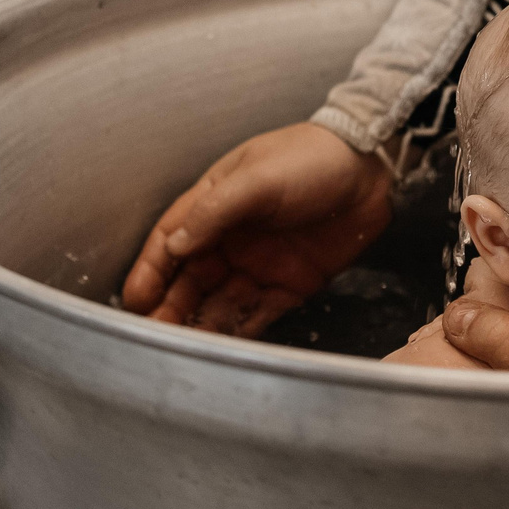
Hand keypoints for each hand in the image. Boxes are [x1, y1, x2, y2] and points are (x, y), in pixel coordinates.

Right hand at [119, 121, 390, 335]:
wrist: (373, 170)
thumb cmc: (310, 159)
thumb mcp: (257, 178)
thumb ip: (214, 211)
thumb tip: (174, 245)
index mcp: (216, 203)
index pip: (172, 239)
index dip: (151, 269)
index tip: (135, 299)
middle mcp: (232, 237)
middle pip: (191, 278)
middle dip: (171, 306)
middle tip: (154, 335)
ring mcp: (261, 263)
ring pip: (220, 300)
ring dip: (201, 322)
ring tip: (182, 349)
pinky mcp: (290, 284)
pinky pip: (257, 312)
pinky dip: (239, 328)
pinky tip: (222, 347)